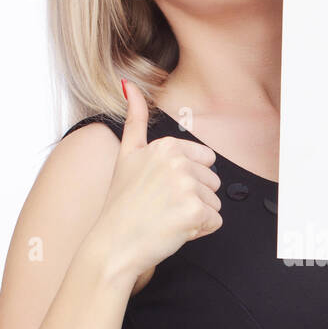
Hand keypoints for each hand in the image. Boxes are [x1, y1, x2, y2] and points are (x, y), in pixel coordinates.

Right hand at [96, 78, 222, 283]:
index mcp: (166, 146)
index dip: (187, 181)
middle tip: (162, 207)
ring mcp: (186, 186)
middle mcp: (177, 162)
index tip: (161, 189)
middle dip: (193, 198)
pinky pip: (214, 222)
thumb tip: (128, 84)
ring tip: (166, 219)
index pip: (206, 161)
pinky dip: (198, 231)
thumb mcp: (126, 155)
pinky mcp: (194, 211)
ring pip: (214, 202)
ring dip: (196, 216)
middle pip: (212, 182)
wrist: (113, 244)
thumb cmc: (121, 204)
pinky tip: (174, 230)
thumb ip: (134, 119)